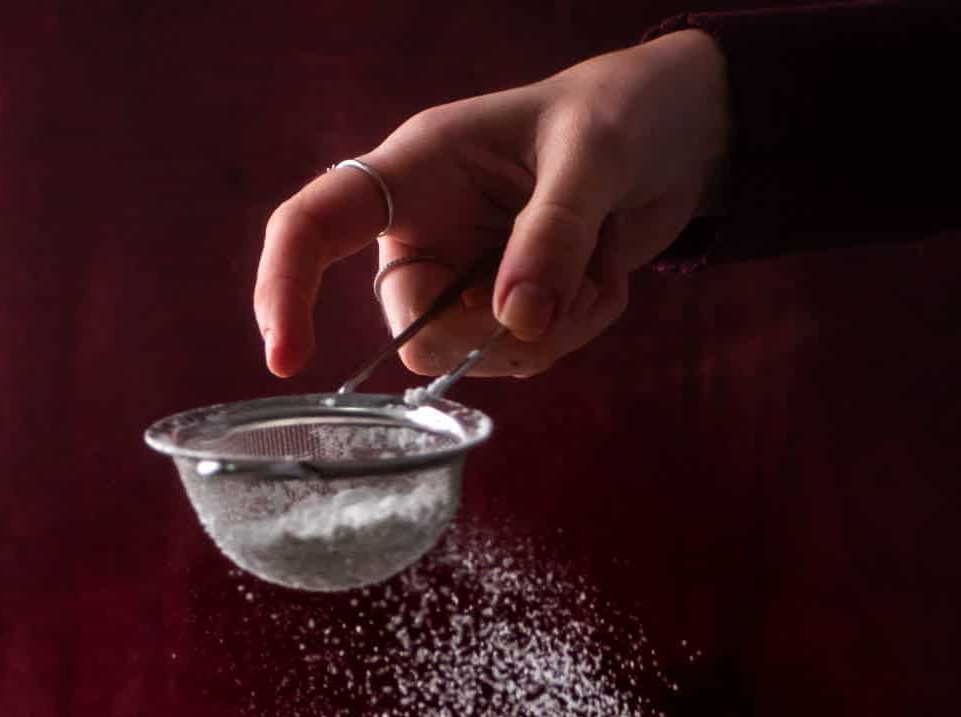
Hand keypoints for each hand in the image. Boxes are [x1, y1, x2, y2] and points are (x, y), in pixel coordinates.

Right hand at [254, 30, 728, 380]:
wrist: (674, 134)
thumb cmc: (621, 114)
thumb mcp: (594, 159)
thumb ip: (552, 236)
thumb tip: (514, 323)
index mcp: (415, 170)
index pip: (316, 225)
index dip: (285, 288)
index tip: (288, 358)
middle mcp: (425, 229)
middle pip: (413, 328)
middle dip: (487, 337)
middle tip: (559, 302)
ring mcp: (465, 276)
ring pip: (471, 356)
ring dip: (550, 331)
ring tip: (598, 265)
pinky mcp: (505, 308)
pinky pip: (523, 356)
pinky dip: (575, 330)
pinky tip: (602, 276)